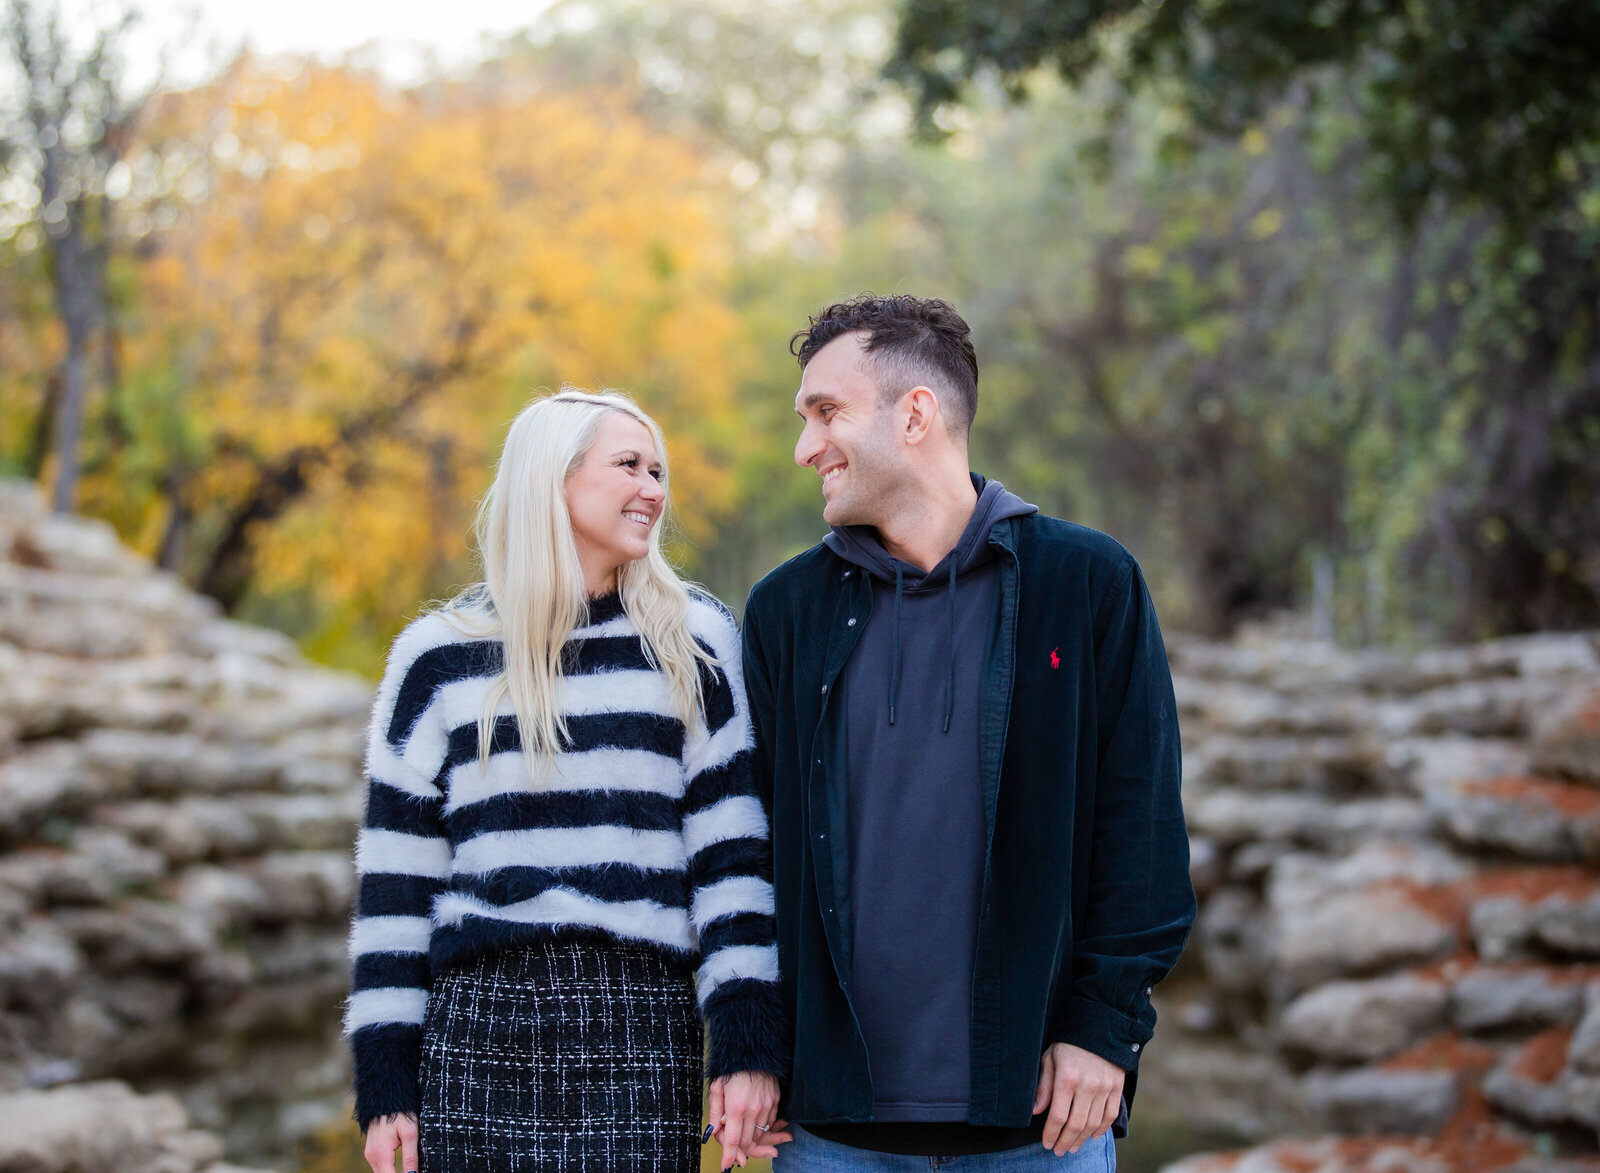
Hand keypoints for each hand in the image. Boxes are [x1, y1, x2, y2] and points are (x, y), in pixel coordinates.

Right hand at [362, 1111, 417, 1172]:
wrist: (385, 1098)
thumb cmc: (400, 1113)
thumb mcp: (410, 1133)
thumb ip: (410, 1157)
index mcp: (381, 1154)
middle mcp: (372, 1157)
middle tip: (413, 1171)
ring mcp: (370, 1154)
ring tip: (409, 1170)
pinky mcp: (371, 1152)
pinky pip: (380, 1167)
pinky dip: (389, 1170)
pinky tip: (400, 1169)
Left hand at [707, 1071, 785, 1168]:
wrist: (755, 1050)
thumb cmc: (732, 1068)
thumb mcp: (717, 1087)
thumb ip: (715, 1112)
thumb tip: (713, 1132)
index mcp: (736, 1106)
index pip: (733, 1140)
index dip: (729, 1156)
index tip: (725, 1167)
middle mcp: (753, 1109)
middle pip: (748, 1142)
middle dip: (740, 1150)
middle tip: (734, 1152)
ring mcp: (767, 1106)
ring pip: (759, 1135)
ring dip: (751, 1140)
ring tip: (744, 1134)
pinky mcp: (775, 1101)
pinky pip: (769, 1123)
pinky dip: (762, 1128)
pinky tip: (755, 1123)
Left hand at [1033, 1042, 1123, 1156]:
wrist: (1100, 1028)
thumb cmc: (1069, 1044)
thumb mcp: (1050, 1058)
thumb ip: (1044, 1086)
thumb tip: (1035, 1111)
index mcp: (1067, 1078)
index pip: (1058, 1116)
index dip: (1051, 1133)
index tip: (1046, 1143)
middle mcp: (1087, 1085)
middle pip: (1076, 1124)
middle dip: (1065, 1142)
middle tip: (1059, 1151)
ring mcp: (1104, 1088)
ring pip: (1093, 1124)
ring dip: (1082, 1139)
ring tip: (1072, 1147)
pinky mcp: (1117, 1088)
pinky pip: (1109, 1116)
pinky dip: (1101, 1129)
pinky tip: (1091, 1136)